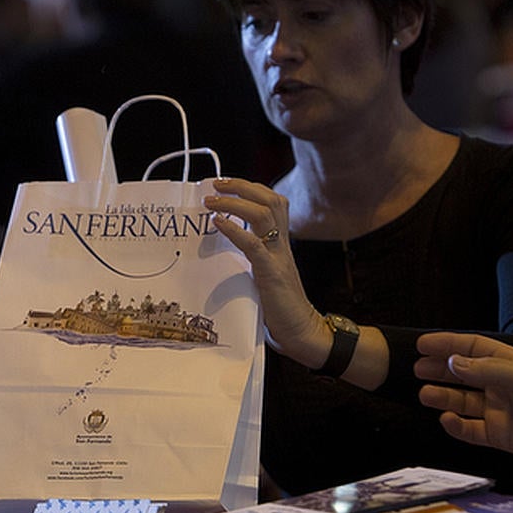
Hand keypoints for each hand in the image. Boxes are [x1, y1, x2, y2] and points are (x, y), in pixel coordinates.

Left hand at [205, 178, 326, 366]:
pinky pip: (253, 244)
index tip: (226, 185)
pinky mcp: (271, 273)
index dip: (250, 189)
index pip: (272, 203)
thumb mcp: (264, 273)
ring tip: (212, 200)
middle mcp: (282, 244)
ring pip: (264, 214)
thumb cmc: (279, 306)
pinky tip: (217, 222)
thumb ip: (252, 258)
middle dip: (242, 186)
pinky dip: (234, 229)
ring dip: (235, 202)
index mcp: (280, 243)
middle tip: (217, 183)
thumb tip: (224, 248)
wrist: (300, 330)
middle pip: (271, 200)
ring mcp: (278, 257)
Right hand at [414, 331, 512, 464]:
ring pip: (462, 401)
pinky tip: (446, 418)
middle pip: (462, 374)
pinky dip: (455, 425)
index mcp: (508, 363)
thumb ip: (487, 369)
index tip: (423, 344)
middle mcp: (500, 385)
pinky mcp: (499, 434)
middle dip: (439, 370)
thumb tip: (453, 362)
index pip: (472, 349)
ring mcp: (498, 410)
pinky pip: (470, 429)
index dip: (448, 345)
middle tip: (416, 368)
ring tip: (424, 394)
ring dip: (443, 396)